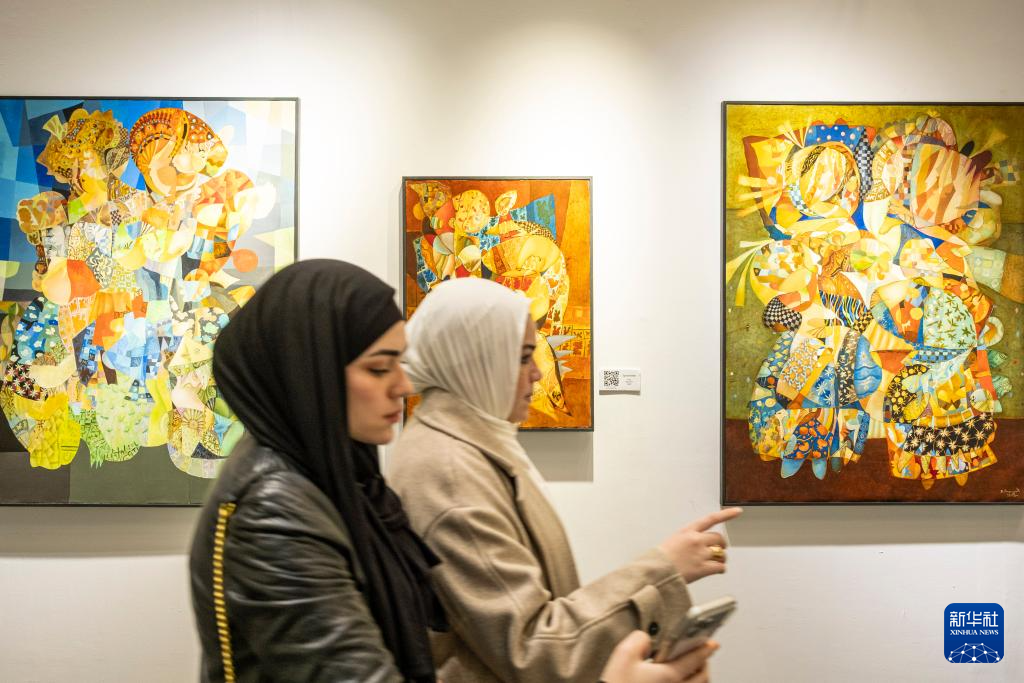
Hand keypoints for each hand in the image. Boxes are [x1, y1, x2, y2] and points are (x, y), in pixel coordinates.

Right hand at [600, 630, 715, 682]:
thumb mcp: (623, 654)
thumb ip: (640, 639)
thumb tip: (648, 639)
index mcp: (669, 676)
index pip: (695, 659)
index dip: (705, 648)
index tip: (712, 643)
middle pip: (703, 677)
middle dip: (705, 663)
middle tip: (702, 655)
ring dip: (700, 678)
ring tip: (694, 669)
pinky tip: (680, 682)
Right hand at [657, 508, 741, 582]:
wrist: (656, 571)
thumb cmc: (661, 558)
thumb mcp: (673, 540)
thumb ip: (688, 539)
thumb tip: (700, 544)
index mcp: (688, 531)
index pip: (711, 519)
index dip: (726, 514)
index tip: (738, 511)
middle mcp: (696, 540)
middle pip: (719, 538)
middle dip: (721, 544)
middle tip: (720, 550)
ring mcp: (701, 554)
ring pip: (721, 553)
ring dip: (721, 558)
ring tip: (715, 562)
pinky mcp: (703, 568)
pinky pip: (720, 567)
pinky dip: (720, 569)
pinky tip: (716, 570)